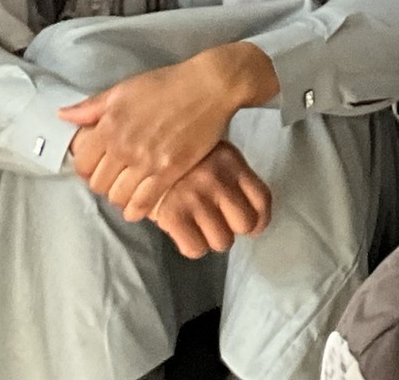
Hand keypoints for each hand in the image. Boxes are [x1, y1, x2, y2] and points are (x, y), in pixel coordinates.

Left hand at [60, 42, 278, 220]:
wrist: (209, 86)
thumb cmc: (167, 83)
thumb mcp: (124, 89)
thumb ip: (91, 106)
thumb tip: (63, 115)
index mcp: (109, 124)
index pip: (83, 164)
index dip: (87, 168)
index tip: (97, 166)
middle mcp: (124, 145)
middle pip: (98, 184)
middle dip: (103, 183)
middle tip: (114, 179)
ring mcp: (147, 161)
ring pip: (118, 196)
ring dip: (120, 197)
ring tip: (128, 189)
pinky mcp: (170, 171)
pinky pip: (143, 203)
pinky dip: (137, 209)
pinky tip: (138, 205)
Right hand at [149, 142, 273, 257]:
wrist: (136, 150)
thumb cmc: (177, 153)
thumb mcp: (210, 150)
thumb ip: (229, 175)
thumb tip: (250, 215)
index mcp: (230, 161)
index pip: (261, 199)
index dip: (260, 220)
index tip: (253, 226)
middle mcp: (217, 179)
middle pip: (245, 224)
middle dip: (233, 228)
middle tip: (217, 222)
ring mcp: (195, 197)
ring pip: (222, 241)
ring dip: (211, 238)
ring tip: (197, 226)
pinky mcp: (172, 214)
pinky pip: (196, 248)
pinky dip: (191, 245)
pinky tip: (183, 231)